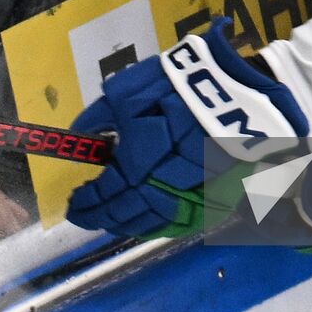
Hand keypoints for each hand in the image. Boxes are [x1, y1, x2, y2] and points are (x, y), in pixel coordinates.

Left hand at [66, 18, 305, 238]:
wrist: (236, 88)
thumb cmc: (177, 85)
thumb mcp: (129, 90)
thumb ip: (99, 117)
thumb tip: (79, 137)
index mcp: (141, 158)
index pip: (109, 190)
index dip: (89, 200)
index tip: (74, 202)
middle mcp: (165, 184)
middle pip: (130, 210)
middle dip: (104, 216)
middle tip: (85, 216)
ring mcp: (192, 196)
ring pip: (155, 222)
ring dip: (129, 225)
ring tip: (111, 221)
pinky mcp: (215, 198)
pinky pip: (182, 222)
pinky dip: (159, 226)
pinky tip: (146, 224)